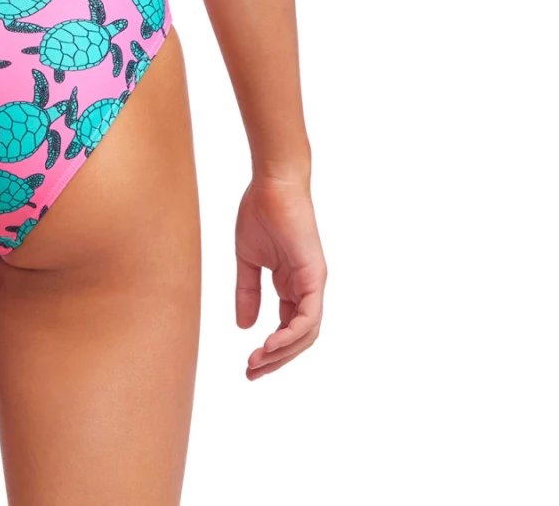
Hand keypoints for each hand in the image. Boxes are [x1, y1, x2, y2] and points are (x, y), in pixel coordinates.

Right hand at [235, 174, 325, 379]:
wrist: (271, 183)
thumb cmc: (260, 212)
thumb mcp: (247, 259)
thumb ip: (247, 291)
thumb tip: (244, 326)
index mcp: (291, 285)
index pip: (286, 328)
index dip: (270, 350)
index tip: (248, 364)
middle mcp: (306, 288)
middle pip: (298, 338)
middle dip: (276, 360)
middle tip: (251, 374)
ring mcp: (312, 283)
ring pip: (306, 333)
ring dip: (282, 353)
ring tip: (257, 362)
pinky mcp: (314, 275)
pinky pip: (309, 316)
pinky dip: (291, 334)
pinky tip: (270, 344)